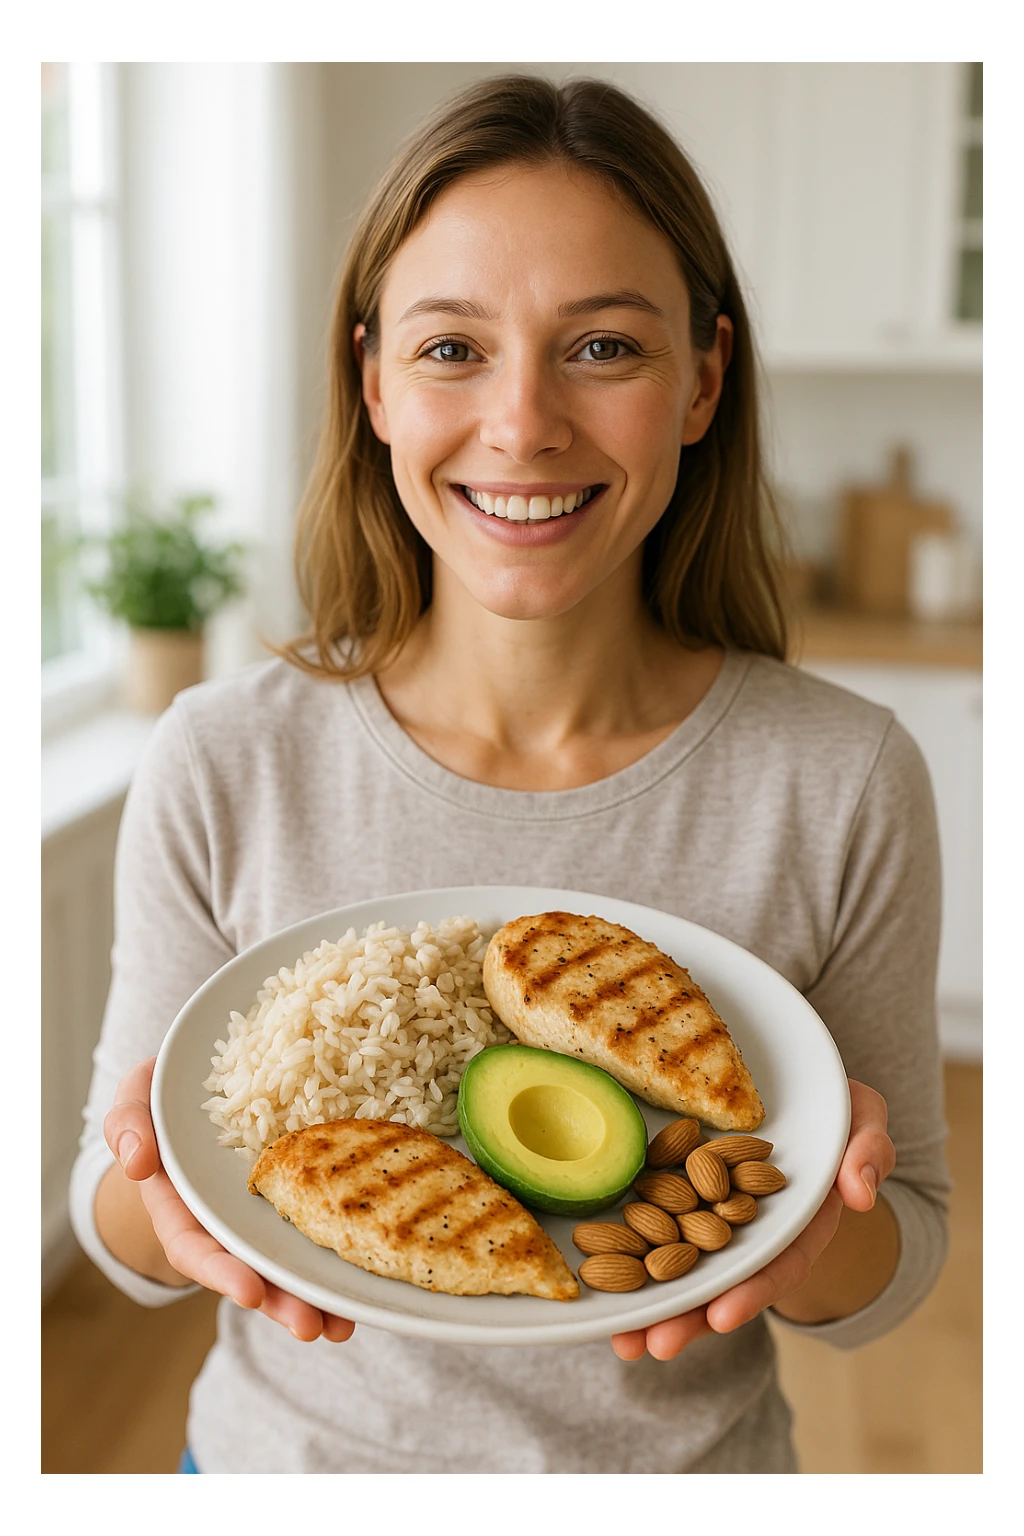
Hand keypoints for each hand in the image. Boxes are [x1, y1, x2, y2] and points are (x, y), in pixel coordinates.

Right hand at [102, 1056, 355, 1344]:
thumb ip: (128, 1126)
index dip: (220, 1272)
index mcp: (181, 1207)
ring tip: (345, 1325)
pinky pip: (321, 1224)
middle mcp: (225, 1222)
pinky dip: (344, 1249)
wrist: (200, 1093)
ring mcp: (264, 1215)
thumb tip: (138, 1162)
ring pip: (289, 1262)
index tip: (250, 1292)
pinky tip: (371, 1272)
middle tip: (311, 1326)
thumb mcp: (135, 1101)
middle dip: (280, 1302)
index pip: (194, 1248)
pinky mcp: (301, 1194)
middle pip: (250, 1270)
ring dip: (317, 1297)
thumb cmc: (162, 1099)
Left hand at [611, 1078, 895, 1360]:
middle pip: (721, 1280)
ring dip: (653, 1305)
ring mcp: (711, 1215)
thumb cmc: (834, 1106)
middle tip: (657, 1345)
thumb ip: (869, 1152)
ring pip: (682, 1265)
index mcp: (799, 1224)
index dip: (754, 1291)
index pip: (779, 1264)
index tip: (724, 1315)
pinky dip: (626, 1252)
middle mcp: (751, 1230)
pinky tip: (596, 1277)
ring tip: (622, 1341)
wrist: (790, 1091)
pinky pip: (652, 1224)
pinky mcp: (676, 1191)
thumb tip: (860, 1193)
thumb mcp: (863, 1119)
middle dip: (691, 1317)